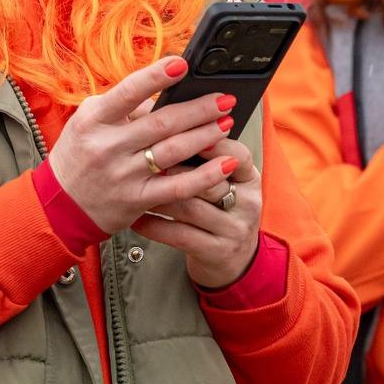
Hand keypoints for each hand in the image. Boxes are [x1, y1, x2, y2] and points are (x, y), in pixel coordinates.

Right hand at [47, 56, 240, 233]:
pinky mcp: (136, 200)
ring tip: (227, 122)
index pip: (127, 92)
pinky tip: (226, 164)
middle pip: (161, 123)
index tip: (182, 64)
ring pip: (173, 151)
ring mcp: (122, 175)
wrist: (59, 205)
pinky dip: (205, 176)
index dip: (156, 77)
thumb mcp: (88, 122)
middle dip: (198, 109)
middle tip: (224, 99)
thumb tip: (165, 90)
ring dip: (205, 135)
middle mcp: (107, 146)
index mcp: (94, 119)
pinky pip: (177, 187)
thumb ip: (122, 106)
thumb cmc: (80, 154)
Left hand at [137, 137, 262, 287]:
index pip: (238, 154)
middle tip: (145, 156)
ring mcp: (233, 230)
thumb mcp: (225, 183)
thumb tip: (170, 122)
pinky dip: (155, 225)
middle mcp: (247, 203)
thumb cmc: (219, 211)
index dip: (212, 142)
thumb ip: (205, 158)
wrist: (234, 261)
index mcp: (250, 179)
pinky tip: (136, 218)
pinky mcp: (216, 253)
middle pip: (210, 180)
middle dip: (176, 167)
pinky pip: (179, 235)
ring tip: (134, 184)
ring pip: (191, 207)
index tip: (182, 130)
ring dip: (159, 195)